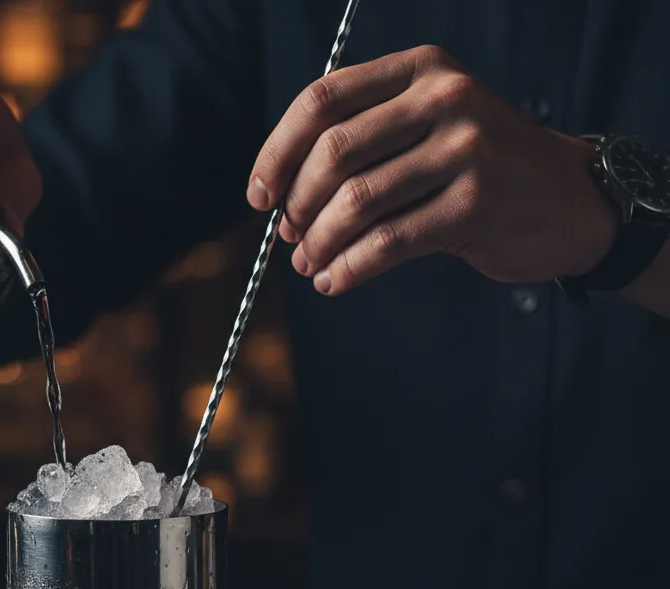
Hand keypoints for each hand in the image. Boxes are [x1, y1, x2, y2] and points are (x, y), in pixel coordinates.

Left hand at [247, 45, 617, 294]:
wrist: (567, 199)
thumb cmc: (478, 169)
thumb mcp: (426, 127)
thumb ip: (364, 142)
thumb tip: (280, 197)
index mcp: (420, 69)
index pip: (322, 101)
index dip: (277, 153)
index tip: (258, 196)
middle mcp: (445, 97)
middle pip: (333, 153)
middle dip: (298, 205)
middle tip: (291, 237)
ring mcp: (466, 148)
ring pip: (358, 202)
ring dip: (320, 244)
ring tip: (311, 265)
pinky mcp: (476, 204)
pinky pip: (389, 243)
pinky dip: (350, 268)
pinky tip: (335, 281)